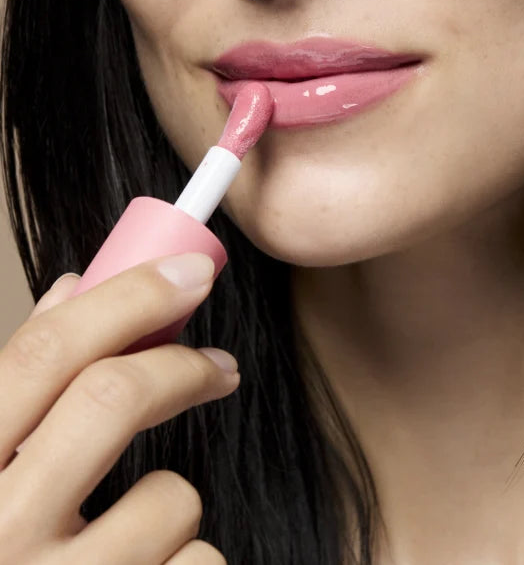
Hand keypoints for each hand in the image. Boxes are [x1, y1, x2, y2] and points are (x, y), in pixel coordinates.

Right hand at [0, 253, 237, 561]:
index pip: (43, 354)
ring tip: (133, 544)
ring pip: (170, 500)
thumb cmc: (2, 555)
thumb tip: (74, 290)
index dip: (128, 296)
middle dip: (182, 368)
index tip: (192, 271)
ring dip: (172, 509)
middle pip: (113, 397)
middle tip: (219, 368)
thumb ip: (19, 392)